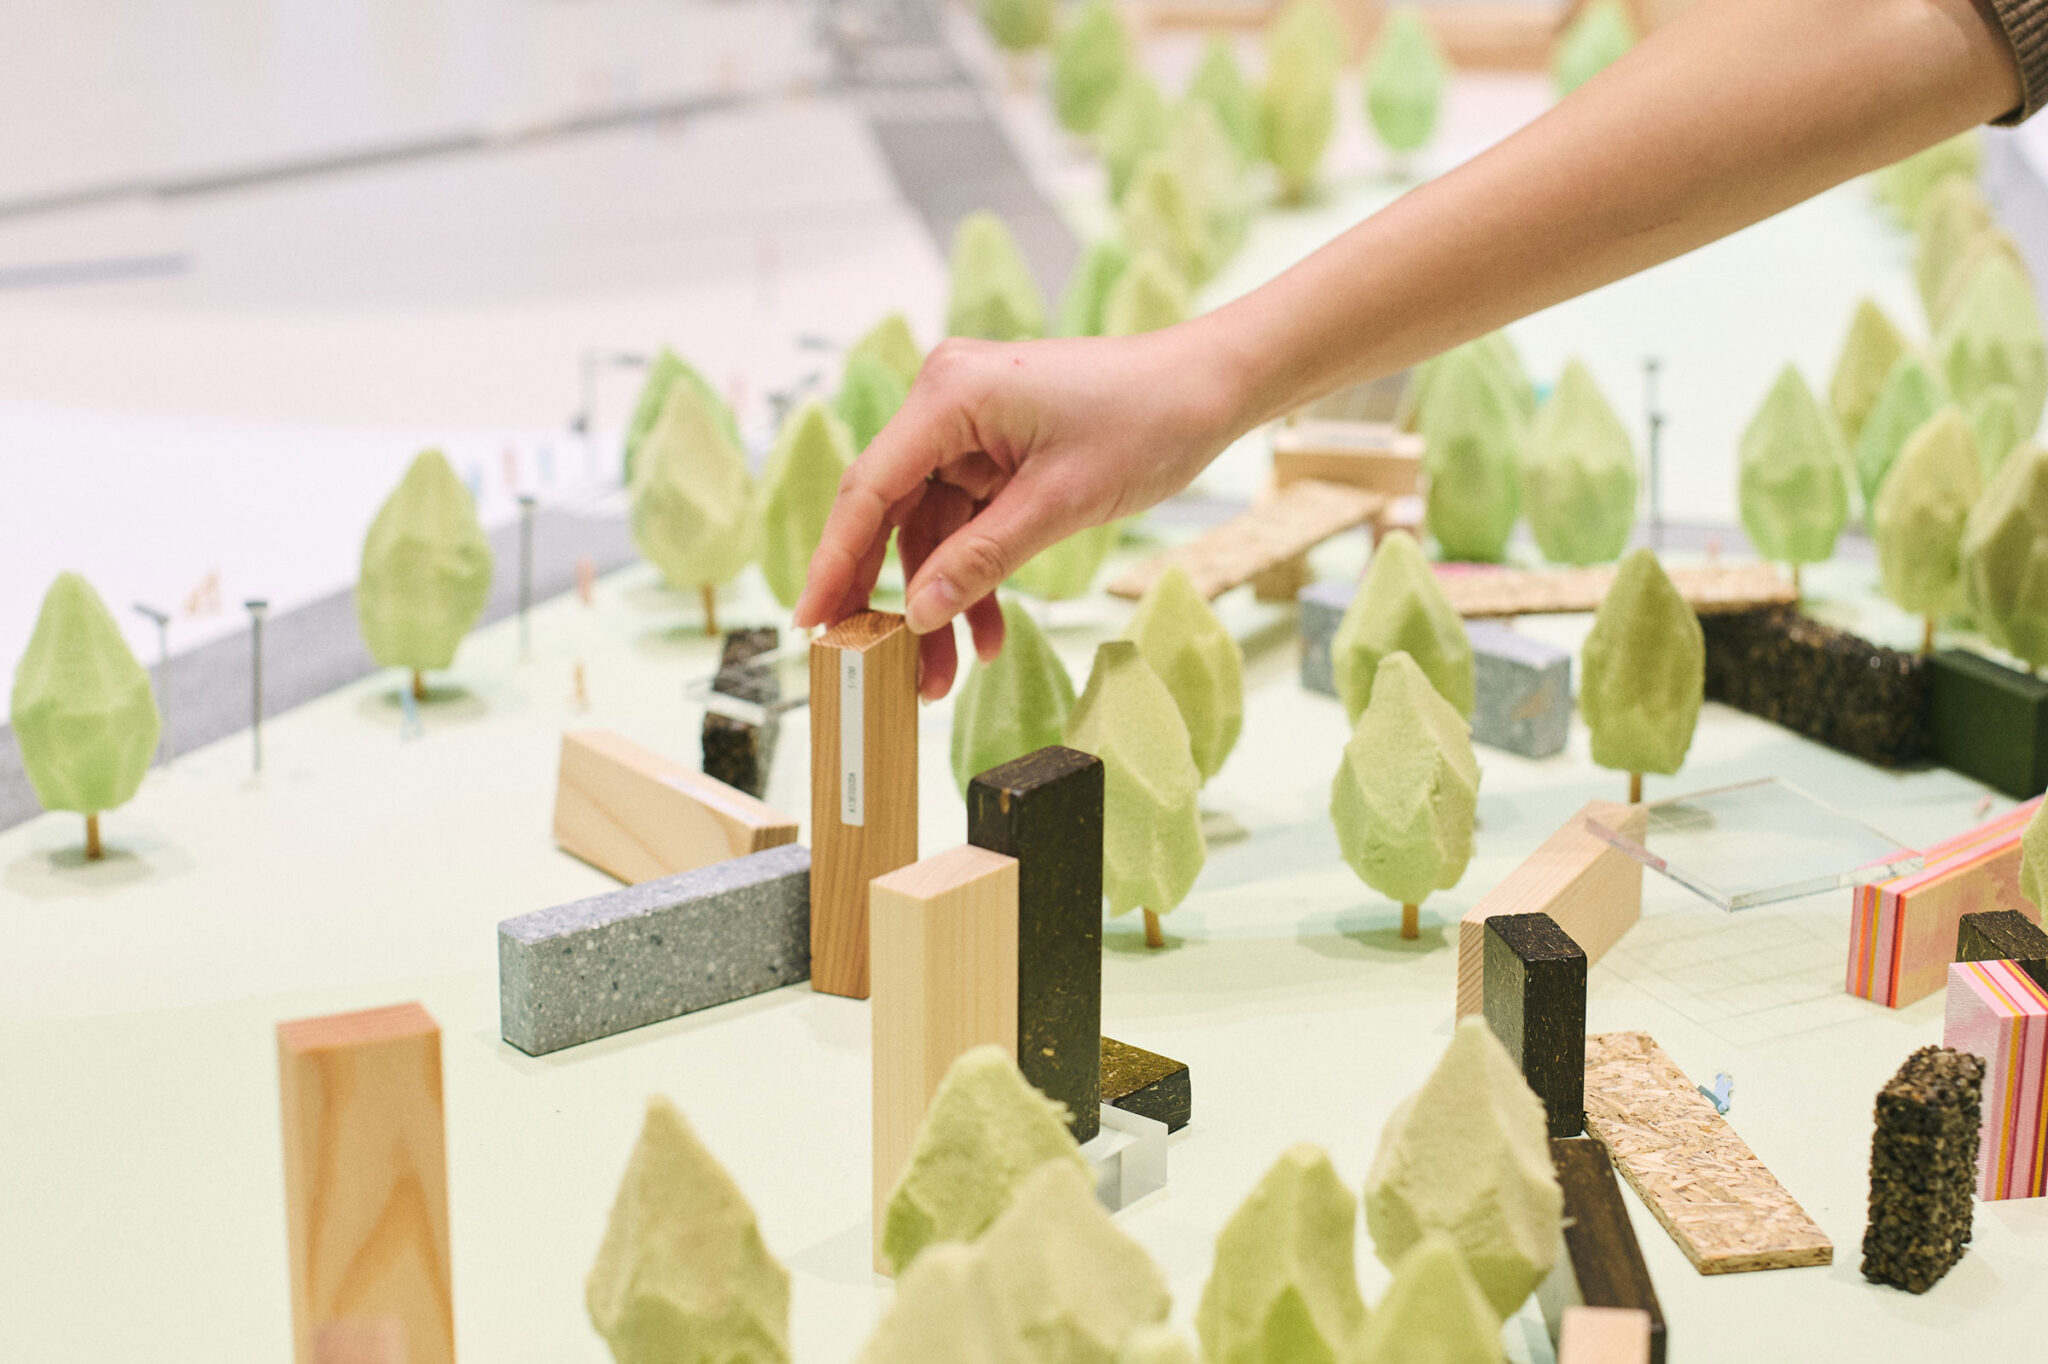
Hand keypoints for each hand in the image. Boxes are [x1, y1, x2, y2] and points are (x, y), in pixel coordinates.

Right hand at [793, 326, 1245, 698]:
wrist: (1208, 388)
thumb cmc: (1145, 422)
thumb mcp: (1060, 504)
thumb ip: (982, 559)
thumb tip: (916, 613)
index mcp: (948, 395)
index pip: (868, 489)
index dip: (834, 561)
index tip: (811, 621)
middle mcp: (944, 403)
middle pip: (888, 512)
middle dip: (887, 595)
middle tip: (869, 665)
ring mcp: (968, 427)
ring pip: (928, 531)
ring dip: (938, 601)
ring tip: (942, 675)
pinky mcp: (994, 450)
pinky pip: (965, 524)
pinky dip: (975, 576)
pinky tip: (986, 634)